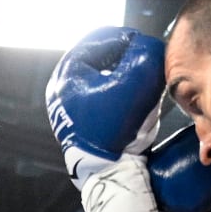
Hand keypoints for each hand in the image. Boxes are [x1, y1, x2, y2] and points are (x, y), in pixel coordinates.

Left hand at [46, 26, 166, 189]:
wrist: (105, 172)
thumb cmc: (114, 129)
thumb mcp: (133, 85)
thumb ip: (144, 56)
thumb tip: (148, 44)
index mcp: (66, 73)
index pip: (99, 38)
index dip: (128, 38)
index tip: (148, 46)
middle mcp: (62, 87)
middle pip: (100, 57)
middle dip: (127, 58)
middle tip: (147, 64)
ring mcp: (69, 105)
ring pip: (102, 76)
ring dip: (124, 75)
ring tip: (143, 83)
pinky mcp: (80, 120)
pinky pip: (102, 95)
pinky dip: (119, 93)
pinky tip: (134, 102)